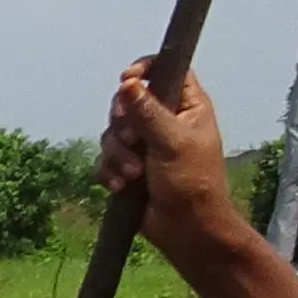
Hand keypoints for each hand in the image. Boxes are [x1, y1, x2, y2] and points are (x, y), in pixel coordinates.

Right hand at [101, 59, 229, 231]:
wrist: (185, 228)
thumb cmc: (191, 182)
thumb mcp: (171, 141)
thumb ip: (147, 111)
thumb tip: (127, 83)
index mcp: (186, 106)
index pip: (166, 69)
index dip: (144, 69)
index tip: (127, 79)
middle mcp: (164, 120)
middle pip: (128, 101)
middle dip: (123, 123)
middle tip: (132, 139)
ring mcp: (145, 144)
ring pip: (112, 133)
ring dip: (117, 155)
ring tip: (133, 175)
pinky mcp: (129, 166)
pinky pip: (106, 159)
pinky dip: (109, 171)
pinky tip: (120, 186)